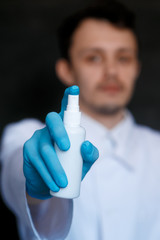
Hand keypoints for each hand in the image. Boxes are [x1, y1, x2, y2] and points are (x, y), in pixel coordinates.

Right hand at [23, 85, 98, 199]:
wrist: (49, 183)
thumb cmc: (69, 167)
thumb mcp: (83, 162)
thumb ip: (90, 155)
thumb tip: (86, 146)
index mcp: (65, 127)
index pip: (65, 109)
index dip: (69, 97)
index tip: (75, 89)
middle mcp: (50, 128)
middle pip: (52, 120)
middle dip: (60, 132)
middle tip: (67, 148)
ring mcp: (38, 137)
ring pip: (45, 146)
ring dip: (54, 165)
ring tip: (63, 181)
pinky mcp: (29, 150)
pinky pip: (37, 160)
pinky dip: (46, 173)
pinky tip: (52, 184)